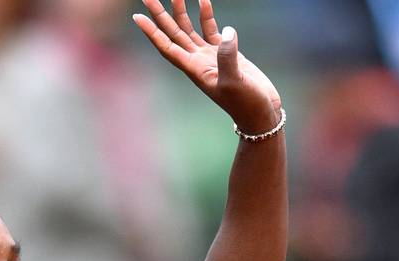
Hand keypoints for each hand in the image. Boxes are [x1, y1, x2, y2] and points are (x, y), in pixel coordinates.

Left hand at [133, 0, 281, 133]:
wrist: (260, 112)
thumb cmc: (245, 103)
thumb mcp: (235, 82)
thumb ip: (228, 57)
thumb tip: (228, 31)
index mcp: (194, 69)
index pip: (167, 47)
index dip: (151, 32)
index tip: (137, 17)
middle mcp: (197, 61)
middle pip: (173, 34)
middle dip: (160, 16)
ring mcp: (209, 56)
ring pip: (189, 29)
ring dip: (181, 12)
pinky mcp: (225, 53)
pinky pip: (211, 29)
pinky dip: (206, 15)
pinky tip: (203, 1)